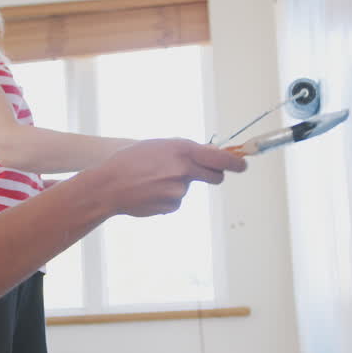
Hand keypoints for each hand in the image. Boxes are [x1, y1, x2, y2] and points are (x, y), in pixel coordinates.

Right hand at [95, 138, 246, 217]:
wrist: (109, 185)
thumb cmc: (130, 161)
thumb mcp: (158, 146)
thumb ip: (183, 150)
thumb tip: (209, 153)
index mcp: (182, 149)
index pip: (220, 157)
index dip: (235, 163)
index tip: (243, 165)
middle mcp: (184, 169)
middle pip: (215, 176)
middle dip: (213, 175)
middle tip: (201, 173)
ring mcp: (179, 190)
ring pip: (189, 188)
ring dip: (178, 185)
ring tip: (152, 181)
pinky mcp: (172, 206)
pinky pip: (177, 201)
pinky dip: (167, 197)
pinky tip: (149, 192)